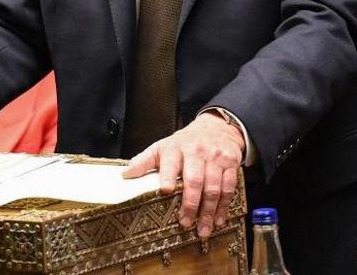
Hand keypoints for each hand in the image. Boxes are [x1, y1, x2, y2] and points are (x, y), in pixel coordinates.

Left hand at [121, 112, 243, 238]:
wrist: (217, 127)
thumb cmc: (185, 142)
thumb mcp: (163, 146)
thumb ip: (145, 161)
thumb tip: (125, 175)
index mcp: (176, 148)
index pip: (171, 163)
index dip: (168, 176)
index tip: (165, 190)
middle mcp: (197, 152)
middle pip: (195, 180)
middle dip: (190, 204)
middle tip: (185, 222)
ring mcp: (216, 158)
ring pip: (213, 187)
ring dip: (208, 211)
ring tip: (202, 229)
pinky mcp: (231, 164)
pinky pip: (229, 187)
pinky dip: (224, 206)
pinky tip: (218, 220)